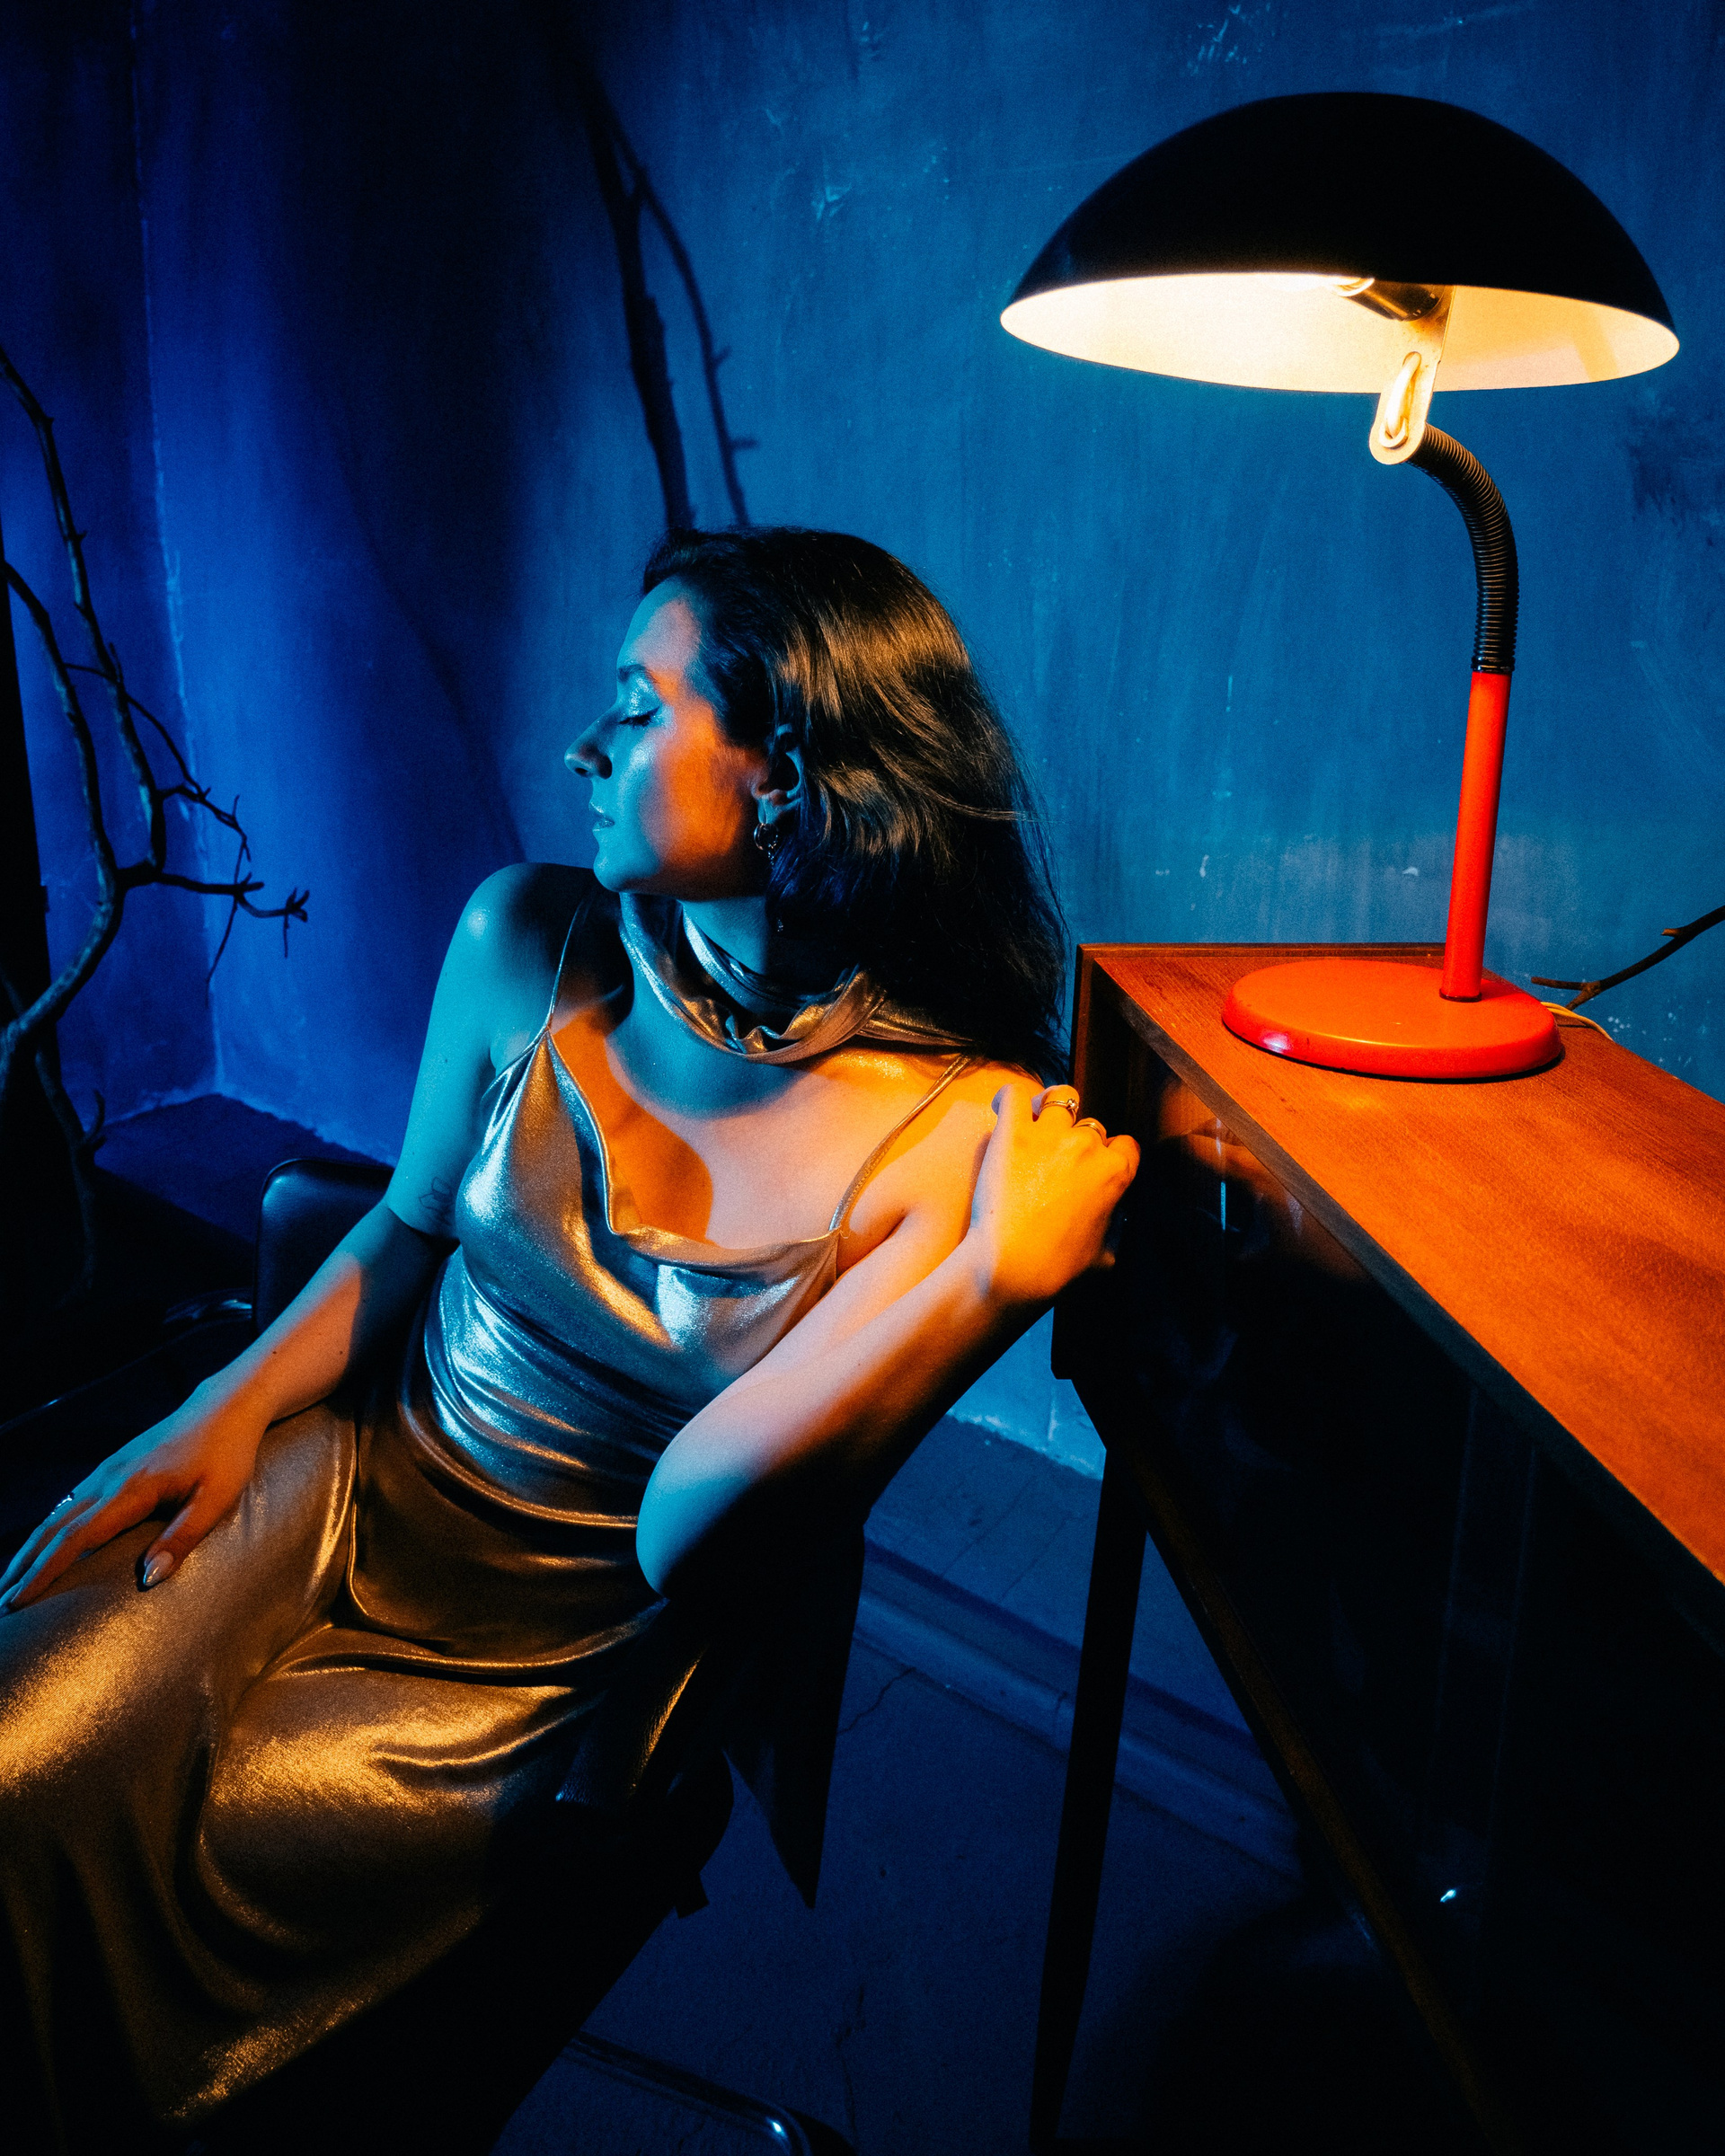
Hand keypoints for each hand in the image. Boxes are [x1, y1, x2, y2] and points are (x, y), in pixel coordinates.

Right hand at [0, 1380, 264, 1612]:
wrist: (226, 1406)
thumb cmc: (227, 1455)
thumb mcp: (216, 1499)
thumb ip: (182, 1538)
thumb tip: (147, 1579)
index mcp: (132, 1490)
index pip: (75, 1538)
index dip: (44, 1572)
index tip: (18, 1601)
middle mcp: (109, 1479)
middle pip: (54, 1528)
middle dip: (23, 1567)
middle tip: (1, 1605)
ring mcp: (108, 1470)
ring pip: (56, 1513)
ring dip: (29, 1548)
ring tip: (9, 1580)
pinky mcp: (112, 1466)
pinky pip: (69, 1502)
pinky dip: (47, 1527)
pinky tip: (39, 1544)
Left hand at [966, 1081, 1139, 1309]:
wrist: (1013, 1266)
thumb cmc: (1057, 1268)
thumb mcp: (1105, 1252)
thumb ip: (1114, 1225)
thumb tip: (1115, 1218)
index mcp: (1116, 1172)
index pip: (1124, 1145)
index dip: (1109, 1155)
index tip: (1092, 1168)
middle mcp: (1087, 1146)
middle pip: (1090, 1127)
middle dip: (1077, 1142)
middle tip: (1056, 1162)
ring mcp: (1050, 1135)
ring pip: (1060, 1101)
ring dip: (1050, 1111)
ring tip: (1035, 1124)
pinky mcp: (1013, 1132)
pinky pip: (1014, 1095)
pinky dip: (1009, 1097)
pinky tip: (1003, 1106)